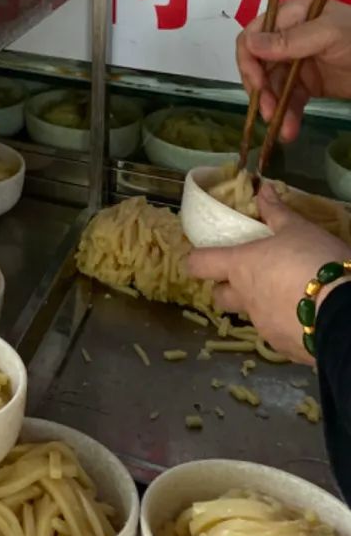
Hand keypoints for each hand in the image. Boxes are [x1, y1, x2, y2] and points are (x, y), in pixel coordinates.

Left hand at [186, 185, 350, 363]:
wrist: (344, 313)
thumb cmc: (315, 261)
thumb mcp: (298, 229)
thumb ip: (276, 211)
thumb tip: (263, 188)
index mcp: (240, 267)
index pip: (198, 264)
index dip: (198, 259)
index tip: (207, 254)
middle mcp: (245, 299)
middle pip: (219, 297)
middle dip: (226, 288)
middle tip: (248, 277)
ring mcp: (263, 327)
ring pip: (250, 317)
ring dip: (260, 306)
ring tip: (288, 295)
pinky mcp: (284, 348)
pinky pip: (276, 334)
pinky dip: (285, 325)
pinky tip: (305, 316)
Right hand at [236, 0, 350, 143]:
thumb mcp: (329, 34)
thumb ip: (291, 39)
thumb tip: (250, 44)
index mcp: (290, 17)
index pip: (253, 34)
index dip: (249, 59)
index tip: (257, 83)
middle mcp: (288, 39)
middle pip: (259, 64)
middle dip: (260, 89)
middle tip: (267, 112)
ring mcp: (298, 63)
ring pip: (272, 87)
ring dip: (273, 108)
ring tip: (281, 129)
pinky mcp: (309, 85)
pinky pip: (290, 101)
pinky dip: (287, 116)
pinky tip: (289, 131)